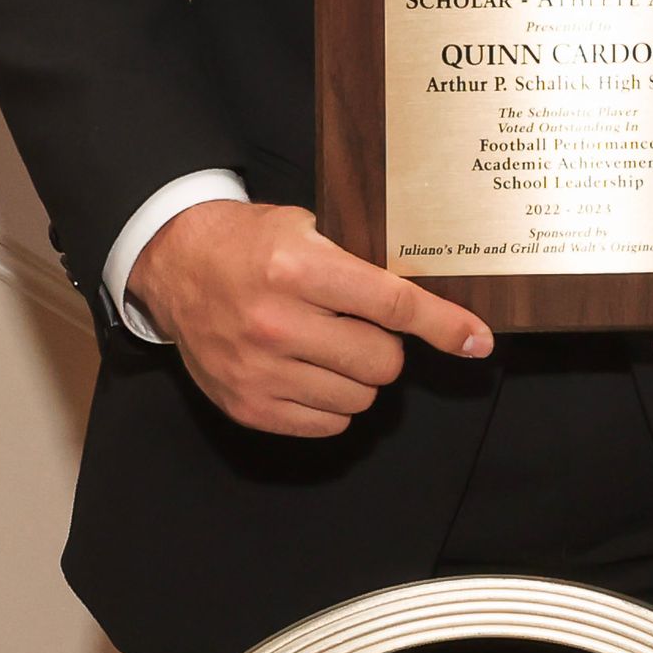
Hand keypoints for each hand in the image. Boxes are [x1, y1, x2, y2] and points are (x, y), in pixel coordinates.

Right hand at [129, 199, 493, 437]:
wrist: (176, 266)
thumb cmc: (249, 242)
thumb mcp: (305, 227)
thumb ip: (358, 264)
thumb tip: (426, 300)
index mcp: (299, 268)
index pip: (393, 305)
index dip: (443, 325)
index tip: (476, 340)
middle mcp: (279, 322)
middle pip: (382, 362)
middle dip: (386, 347)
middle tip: (362, 326)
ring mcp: (261, 370)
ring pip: (359, 399)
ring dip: (359, 377)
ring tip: (330, 346)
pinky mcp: (248, 406)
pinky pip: (326, 425)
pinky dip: (332, 404)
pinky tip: (310, 371)